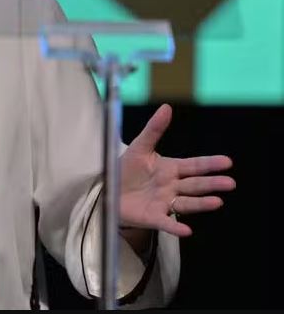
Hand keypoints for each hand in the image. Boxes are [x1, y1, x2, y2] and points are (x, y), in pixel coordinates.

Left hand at [119, 104, 234, 236]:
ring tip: (217, 202)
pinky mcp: (152, 217)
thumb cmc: (127, 169)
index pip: (193, 166)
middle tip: (229, 183)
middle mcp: (171, 187)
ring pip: (186, 203)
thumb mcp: (139, 147)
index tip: (227, 162)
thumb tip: (166, 107)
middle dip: (211, 184)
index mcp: (170, 169)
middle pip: (194, 185)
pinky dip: (175, 227)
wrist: (108, 190)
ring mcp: (164, 203)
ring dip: (201, 203)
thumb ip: (154, 129)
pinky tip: (187, 231)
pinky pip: (165, 222)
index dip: (208, 164)